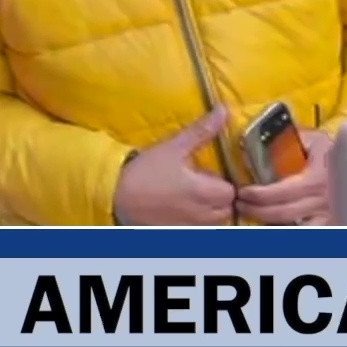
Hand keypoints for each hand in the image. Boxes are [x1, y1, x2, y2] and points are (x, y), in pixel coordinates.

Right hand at [113, 109, 236, 225]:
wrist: (115, 196)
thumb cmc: (145, 171)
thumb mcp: (174, 147)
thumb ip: (202, 131)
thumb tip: (224, 110)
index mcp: (202, 192)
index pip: (231, 192)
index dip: (224, 182)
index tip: (210, 176)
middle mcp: (200, 215)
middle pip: (226, 210)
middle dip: (219, 198)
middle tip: (200, 186)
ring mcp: (189, 229)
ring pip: (213, 223)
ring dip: (209, 212)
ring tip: (191, 199)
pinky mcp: (177, 236)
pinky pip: (198, 232)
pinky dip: (196, 224)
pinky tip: (180, 212)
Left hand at [235, 129, 331, 225]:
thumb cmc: (332, 149)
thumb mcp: (313, 139)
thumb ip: (289, 141)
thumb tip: (259, 143)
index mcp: (315, 180)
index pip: (281, 193)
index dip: (258, 195)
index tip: (242, 192)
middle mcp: (321, 201)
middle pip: (282, 214)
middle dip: (256, 211)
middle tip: (240, 206)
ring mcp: (326, 215)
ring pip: (293, 229)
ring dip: (270, 226)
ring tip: (253, 219)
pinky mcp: (330, 224)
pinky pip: (306, 234)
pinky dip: (288, 232)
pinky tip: (273, 227)